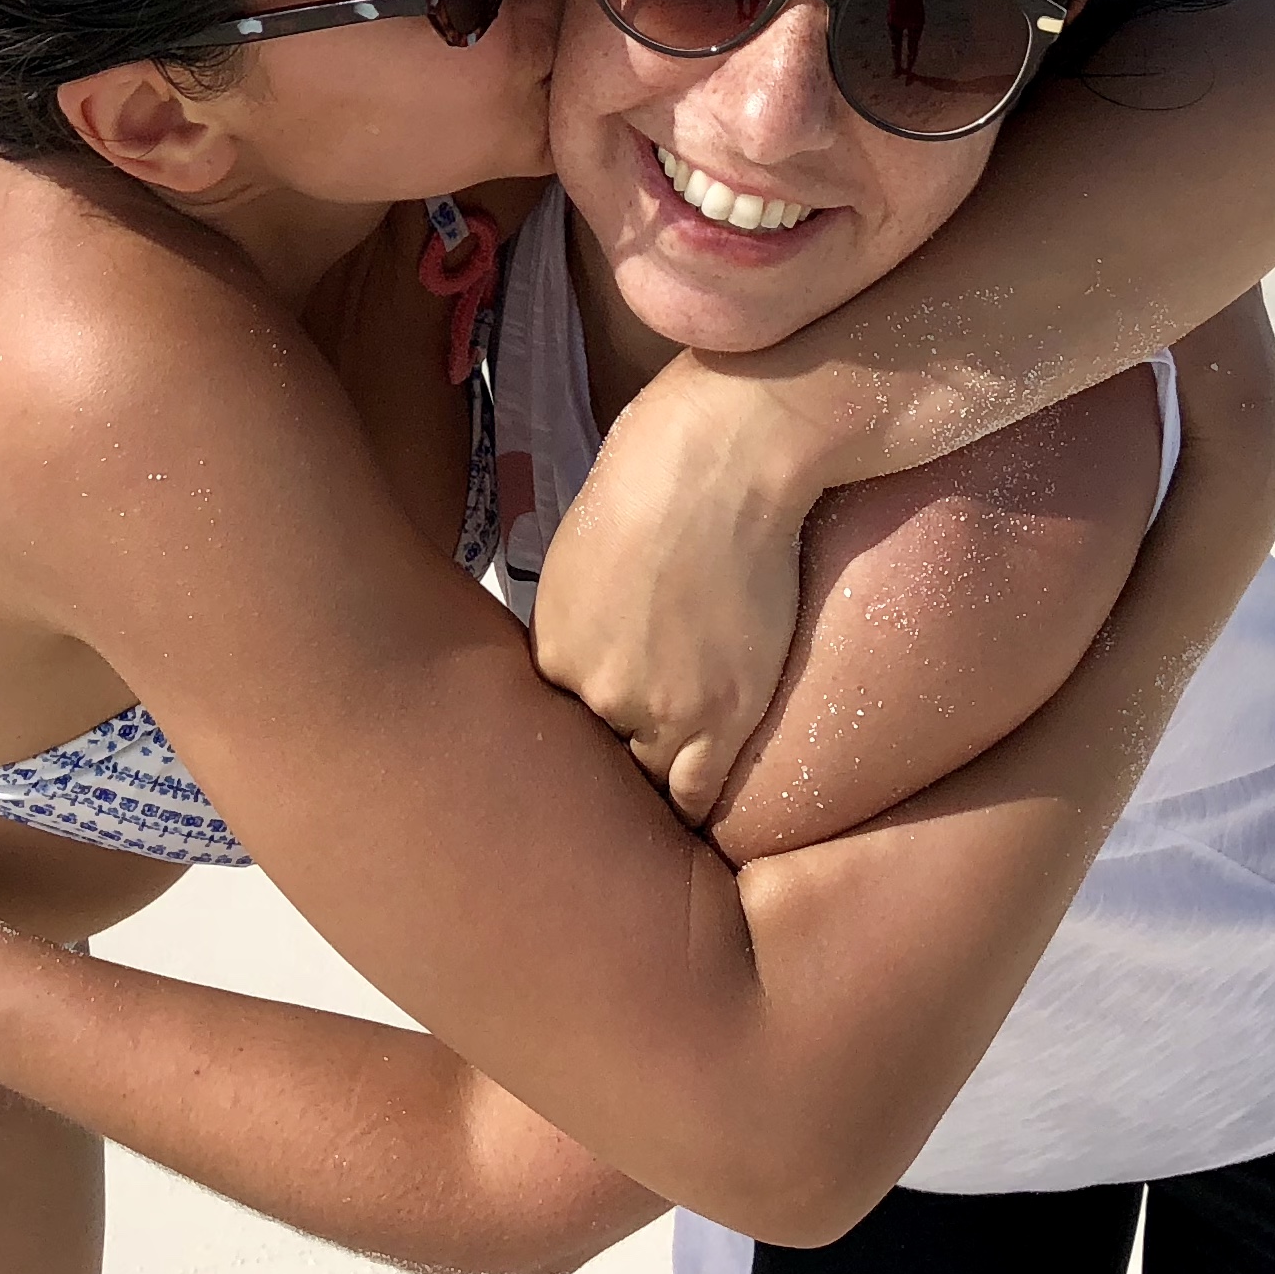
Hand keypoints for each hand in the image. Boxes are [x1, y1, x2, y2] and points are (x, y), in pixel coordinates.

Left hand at [527, 364, 823, 821]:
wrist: (722, 458)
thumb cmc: (656, 477)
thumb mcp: (584, 551)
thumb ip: (585, 620)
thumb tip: (598, 650)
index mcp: (552, 649)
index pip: (566, 718)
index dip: (595, 720)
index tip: (617, 722)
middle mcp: (591, 690)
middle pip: (602, 751)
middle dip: (622, 750)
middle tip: (644, 758)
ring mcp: (656, 711)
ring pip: (649, 782)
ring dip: (660, 782)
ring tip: (672, 792)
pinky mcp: (720, 718)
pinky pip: (696, 797)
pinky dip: (697, 809)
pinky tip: (698, 815)